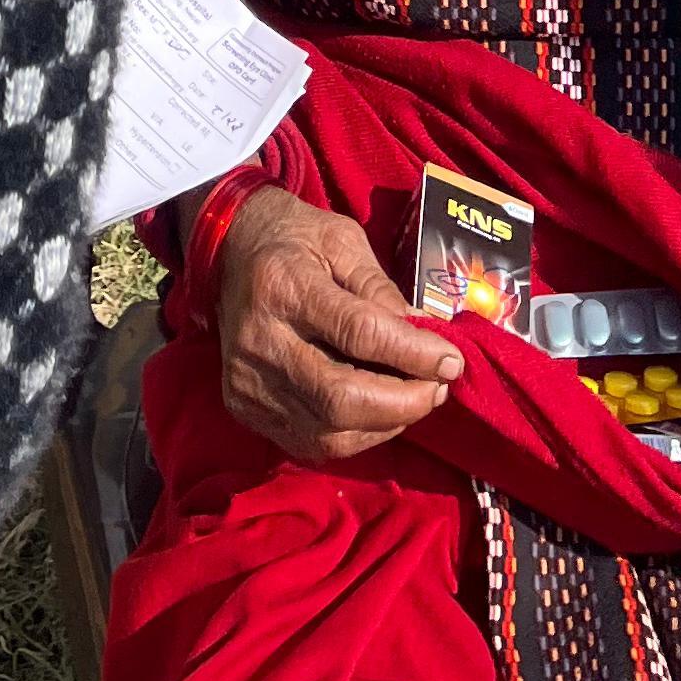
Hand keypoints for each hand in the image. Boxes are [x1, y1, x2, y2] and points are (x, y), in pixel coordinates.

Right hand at [212, 187, 465, 464]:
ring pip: (329, 433)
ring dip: (385, 424)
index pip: (359, 334)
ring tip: (413, 399)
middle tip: (438, 387)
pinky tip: (377, 413)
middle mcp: (261, 342)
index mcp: (285, 286)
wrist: (228, 250)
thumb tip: (425, 338)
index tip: (452, 361)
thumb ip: (381, 291)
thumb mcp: (343, 241)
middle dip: (404, 402)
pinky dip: (355, 436)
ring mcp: (248, 382)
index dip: (413, 354)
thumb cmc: (295, 238)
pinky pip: (311, 443)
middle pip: (341, 398)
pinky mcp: (244, 407)